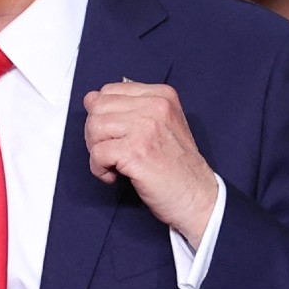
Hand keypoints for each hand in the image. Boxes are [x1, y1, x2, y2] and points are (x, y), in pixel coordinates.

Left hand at [83, 81, 218, 245]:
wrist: (199, 197)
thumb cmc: (178, 167)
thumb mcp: (161, 125)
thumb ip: (129, 109)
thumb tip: (90, 99)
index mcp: (161, 95)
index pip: (108, 91)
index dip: (102, 116)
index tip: (115, 136)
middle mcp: (155, 106)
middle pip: (97, 108)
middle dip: (96, 134)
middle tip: (111, 153)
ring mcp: (146, 127)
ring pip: (94, 128)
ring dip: (97, 151)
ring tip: (115, 164)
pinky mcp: (136, 151)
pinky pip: (97, 153)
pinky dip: (99, 169)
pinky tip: (116, 176)